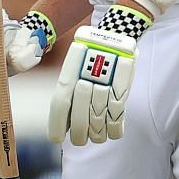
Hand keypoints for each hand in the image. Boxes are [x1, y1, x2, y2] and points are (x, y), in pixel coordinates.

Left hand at [48, 18, 139, 145]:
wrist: (112, 39)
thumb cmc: (89, 59)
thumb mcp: (73, 71)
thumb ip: (68, 94)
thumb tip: (64, 122)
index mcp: (69, 75)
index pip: (60, 104)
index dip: (57, 125)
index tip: (56, 139)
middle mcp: (85, 81)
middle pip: (79, 120)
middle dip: (79, 133)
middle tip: (80, 137)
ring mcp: (104, 87)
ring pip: (98, 123)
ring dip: (96, 132)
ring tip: (96, 132)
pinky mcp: (122, 91)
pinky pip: (117, 121)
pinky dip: (113, 129)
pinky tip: (110, 131)